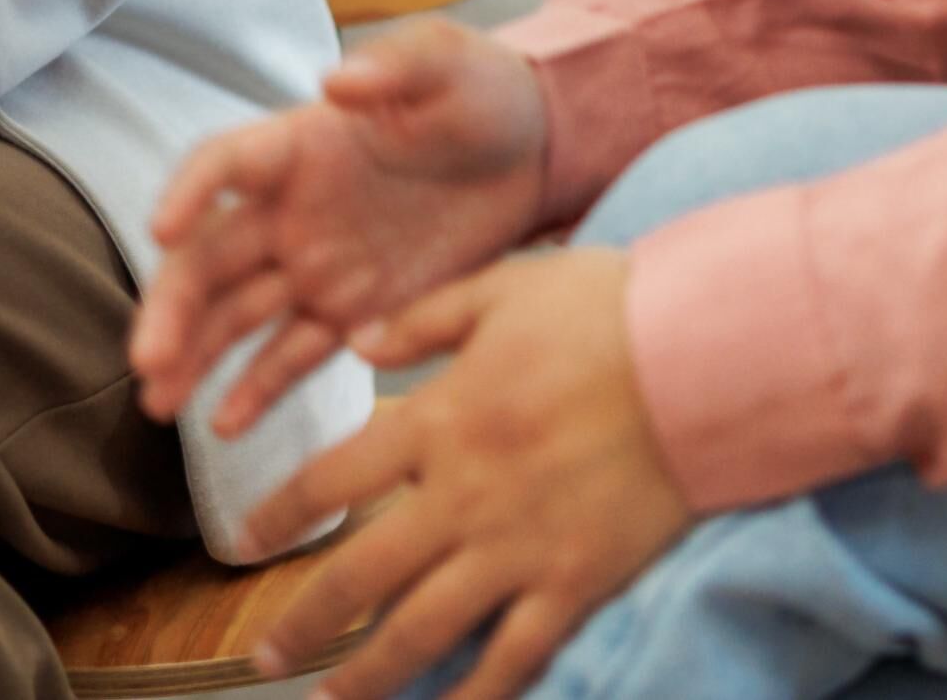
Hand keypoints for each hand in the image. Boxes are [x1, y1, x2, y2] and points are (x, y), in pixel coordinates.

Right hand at [129, 18, 553, 437]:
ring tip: (159, 405)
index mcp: (302, 144)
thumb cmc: (480, 91)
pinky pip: (294, 355)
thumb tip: (336, 81)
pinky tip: (224, 427)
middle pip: (212, 256)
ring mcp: (316, 265)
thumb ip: (396, 66)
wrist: (535, 154)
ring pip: (237, 314)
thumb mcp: (447, 62)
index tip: (161, 229)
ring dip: (194, 356)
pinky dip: (258, 389)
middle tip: (147, 359)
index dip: (190, 192)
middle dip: (173, 306)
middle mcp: (291, 209)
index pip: (226, 164)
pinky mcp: (353, 313)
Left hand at [244, 249, 690, 699]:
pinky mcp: (575, 582)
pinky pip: (514, 656)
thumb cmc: (605, 310)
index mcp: (437, 421)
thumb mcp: (501, 288)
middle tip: (265, 659)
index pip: (330, 480)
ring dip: (368, 675)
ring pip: (423, 632)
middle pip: (360, 578)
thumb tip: (358, 341)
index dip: (278, 515)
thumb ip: (422, 319)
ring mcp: (518, 548)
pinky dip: (475, 697)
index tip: (245, 542)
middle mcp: (462, 496)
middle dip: (304, 626)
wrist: (701, 355)